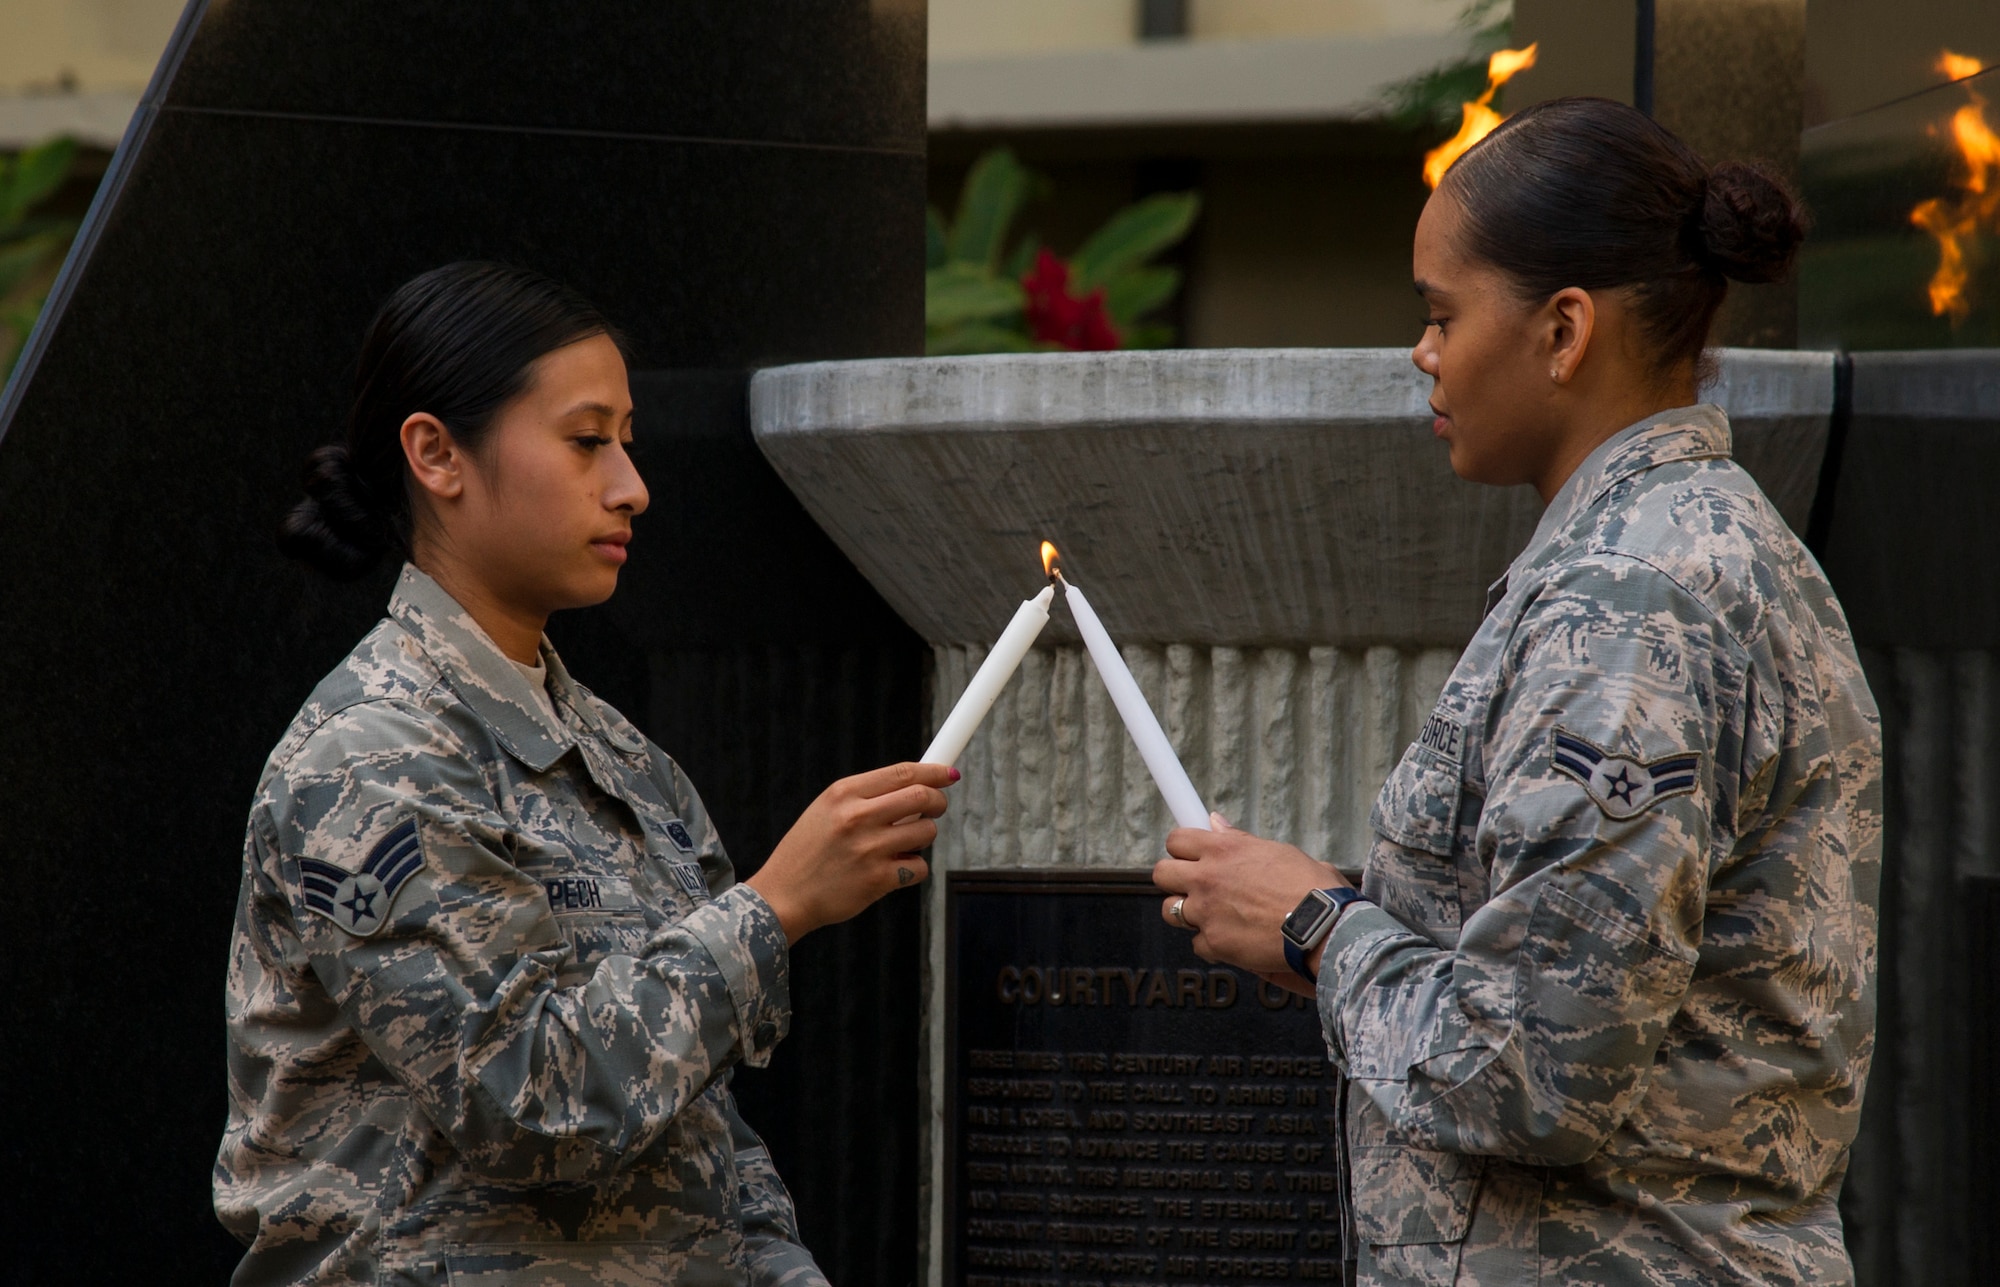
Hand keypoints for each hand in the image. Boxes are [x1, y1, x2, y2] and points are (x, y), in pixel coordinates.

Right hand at [749, 762, 955, 942]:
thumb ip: (866, 797)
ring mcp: (869, 849)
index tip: (948, 774)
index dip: (933, 771)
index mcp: (843, 793)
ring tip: (901, 845)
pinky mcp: (878, 879)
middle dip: (938, 801)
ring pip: (926, 832)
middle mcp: (856, 817)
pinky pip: (919, 867)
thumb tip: (917, 786)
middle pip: (922, 796)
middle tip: (936, 807)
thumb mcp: (826, 810)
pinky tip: (892, 870)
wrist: (783, 896)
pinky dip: (913, 869)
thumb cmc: (808, 852)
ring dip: (923, 837)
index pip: (902, 772)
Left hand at [1153, 813, 1350, 977]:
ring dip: (1188, 913)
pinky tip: (1234, 940)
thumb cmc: (1311, 888)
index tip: (1187, 855)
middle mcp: (1208, 878)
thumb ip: (1240, 840)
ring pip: (1171, 910)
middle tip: (1195, 886)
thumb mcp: (1279, 852)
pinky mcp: (1214, 943)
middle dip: (1174, 879)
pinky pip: (1197, 943)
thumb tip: (1215, 823)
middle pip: (1161, 873)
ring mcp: (1207, 912)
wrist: (1324, 928)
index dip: (1182, 848)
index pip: (1176, 839)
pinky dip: (1212, 944)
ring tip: (1214, 915)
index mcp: (1224, 849)